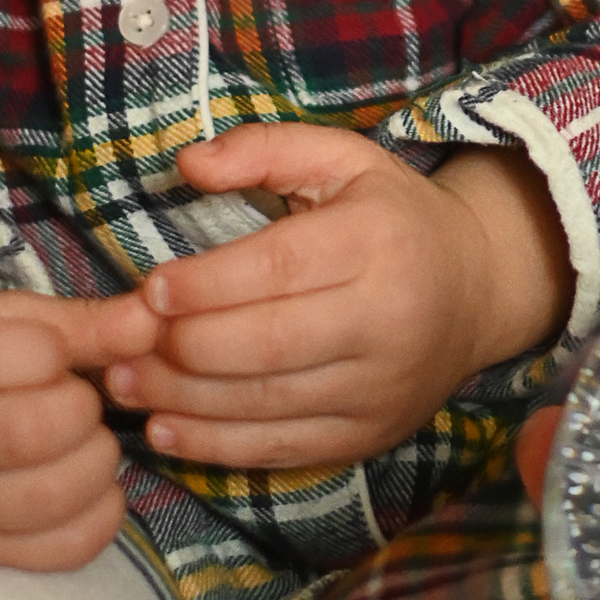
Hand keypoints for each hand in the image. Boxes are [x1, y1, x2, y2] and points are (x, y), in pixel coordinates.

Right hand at [0, 283, 157, 569]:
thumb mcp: (2, 322)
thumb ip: (80, 323)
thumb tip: (152, 322)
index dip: (44, 351)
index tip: (53, 353)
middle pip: (22, 434)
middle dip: (79, 411)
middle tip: (79, 401)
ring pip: (44, 499)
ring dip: (95, 465)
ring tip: (87, 443)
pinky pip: (53, 552)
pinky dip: (97, 519)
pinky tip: (91, 488)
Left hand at [118, 126, 571, 468]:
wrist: (477, 291)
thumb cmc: (392, 218)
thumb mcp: (342, 159)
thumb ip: (262, 149)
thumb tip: (187, 164)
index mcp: (377, 243)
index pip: (278, 270)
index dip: (205, 285)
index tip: (149, 289)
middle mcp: (386, 321)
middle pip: (265, 345)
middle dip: (181, 348)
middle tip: (122, 340)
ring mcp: (378, 388)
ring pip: (264, 404)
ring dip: (181, 399)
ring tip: (122, 383)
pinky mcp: (368, 435)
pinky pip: (280, 449)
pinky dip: (214, 445)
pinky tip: (165, 427)